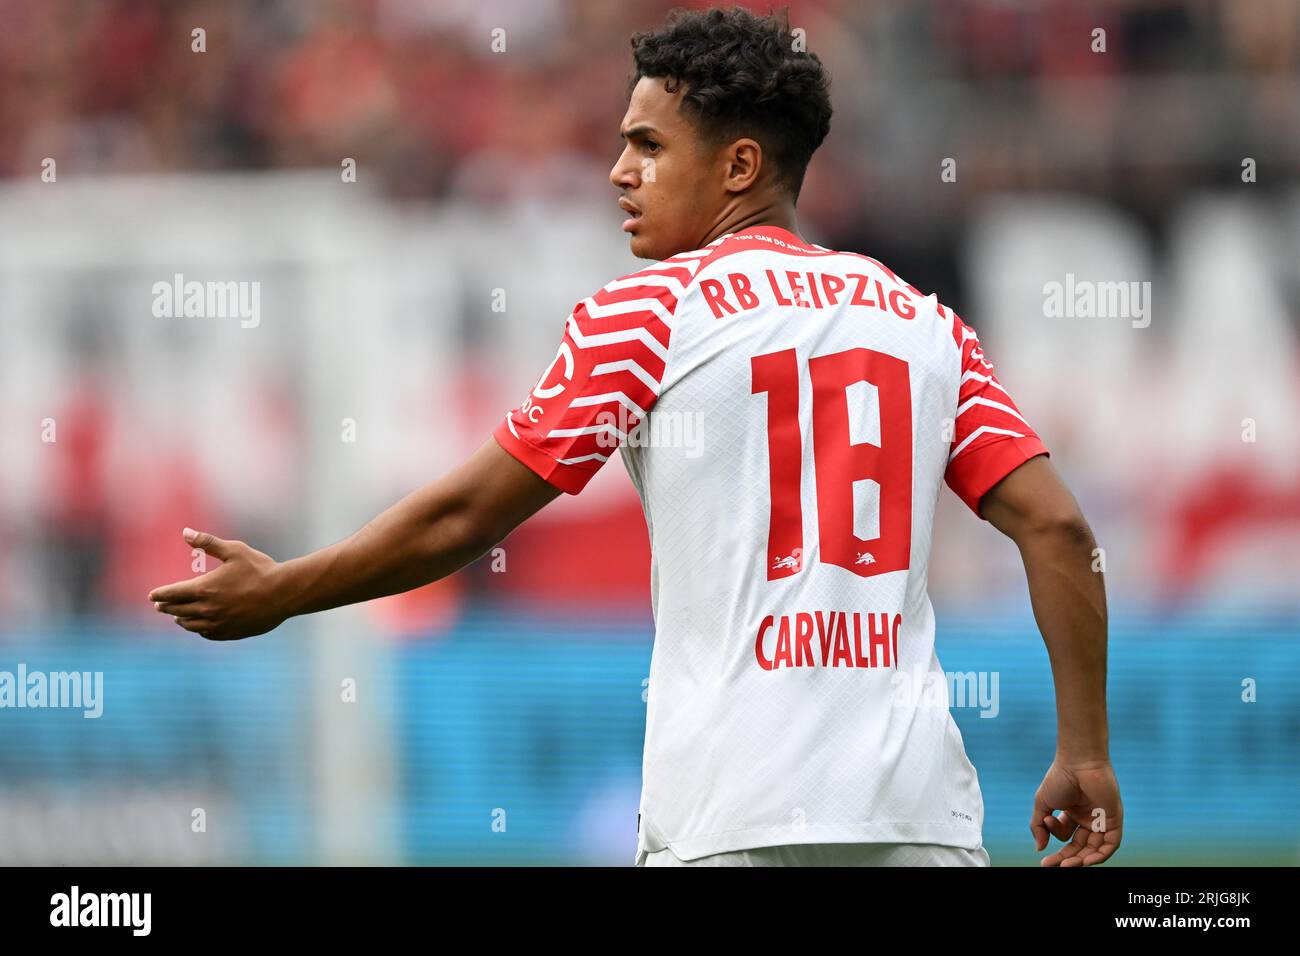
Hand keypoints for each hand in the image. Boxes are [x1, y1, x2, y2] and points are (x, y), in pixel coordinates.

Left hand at [148, 528, 287, 640]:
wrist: (284, 593)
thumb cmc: (260, 569)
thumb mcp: (234, 550)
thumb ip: (207, 542)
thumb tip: (185, 532)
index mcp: (204, 588)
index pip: (171, 594)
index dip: (159, 594)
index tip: (152, 596)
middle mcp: (207, 609)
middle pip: (177, 610)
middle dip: (166, 607)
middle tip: (160, 605)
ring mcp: (218, 623)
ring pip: (190, 625)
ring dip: (181, 620)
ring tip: (178, 616)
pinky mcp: (230, 632)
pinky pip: (207, 633)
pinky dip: (199, 629)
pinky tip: (199, 626)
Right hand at [1031, 759, 1122, 866]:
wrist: (1078, 762)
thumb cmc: (1060, 778)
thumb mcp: (1043, 804)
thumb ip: (1039, 826)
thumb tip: (1039, 848)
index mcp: (1072, 813)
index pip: (1065, 837)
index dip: (1054, 845)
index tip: (1043, 853)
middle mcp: (1088, 819)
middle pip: (1079, 847)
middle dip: (1066, 858)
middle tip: (1052, 865)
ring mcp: (1102, 820)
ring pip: (1095, 849)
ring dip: (1082, 860)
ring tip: (1067, 865)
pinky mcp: (1114, 820)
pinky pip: (1110, 844)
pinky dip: (1099, 855)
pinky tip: (1085, 861)